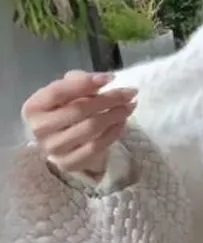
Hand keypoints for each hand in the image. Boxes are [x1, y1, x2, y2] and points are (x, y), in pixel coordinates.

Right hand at [22, 70, 136, 179]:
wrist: (61, 146)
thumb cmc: (63, 114)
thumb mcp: (65, 95)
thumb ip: (77, 83)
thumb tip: (101, 80)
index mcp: (33, 108)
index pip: (59, 91)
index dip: (85, 83)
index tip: (111, 78)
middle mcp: (40, 129)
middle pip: (79, 110)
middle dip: (108, 99)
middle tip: (129, 93)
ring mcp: (55, 149)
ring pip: (91, 128)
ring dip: (115, 115)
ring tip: (130, 106)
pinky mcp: (71, 164)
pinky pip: (97, 147)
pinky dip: (114, 133)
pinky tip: (123, 123)